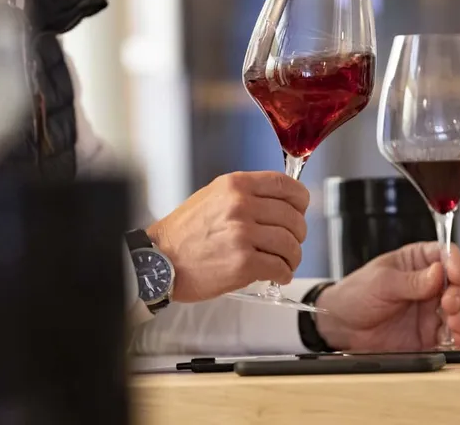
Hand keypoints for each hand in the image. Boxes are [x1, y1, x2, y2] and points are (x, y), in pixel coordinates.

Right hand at [146, 171, 308, 301]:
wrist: (159, 261)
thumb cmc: (184, 233)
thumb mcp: (213, 197)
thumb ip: (246, 195)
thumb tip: (281, 202)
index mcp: (236, 185)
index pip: (286, 185)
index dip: (300, 201)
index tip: (300, 210)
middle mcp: (241, 206)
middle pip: (293, 218)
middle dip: (297, 234)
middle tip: (289, 244)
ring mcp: (243, 235)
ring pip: (290, 244)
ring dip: (292, 257)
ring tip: (283, 263)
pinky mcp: (243, 263)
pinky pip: (280, 267)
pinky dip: (283, 274)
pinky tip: (276, 275)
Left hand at [314, 242, 459, 350]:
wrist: (340, 326)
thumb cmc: (356, 294)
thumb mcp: (382, 282)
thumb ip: (412, 281)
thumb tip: (439, 272)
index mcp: (417, 262)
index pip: (445, 254)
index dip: (455, 262)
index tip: (455, 273)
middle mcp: (428, 285)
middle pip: (458, 284)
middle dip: (459, 293)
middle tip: (449, 303)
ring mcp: (429, 310)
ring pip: (457, 311)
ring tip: (453, 324)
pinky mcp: (428, 334)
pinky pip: (449, 336)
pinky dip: (456, 338)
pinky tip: (455, 340)